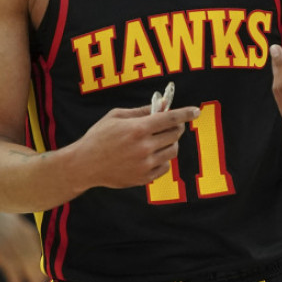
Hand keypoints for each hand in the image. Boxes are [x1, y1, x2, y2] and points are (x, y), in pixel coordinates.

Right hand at [0, 178, 47, 281]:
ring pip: (26, 260)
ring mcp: (8, 238)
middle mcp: (16, 229)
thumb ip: (6, 222)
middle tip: (43, 280)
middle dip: (39, 266)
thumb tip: (6, 227)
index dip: (39, 251)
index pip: (34, 238)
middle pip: (33, 251)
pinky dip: (16, 279)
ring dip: (32, 276)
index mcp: (17, 220)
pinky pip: (11, 267)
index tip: (43, 262)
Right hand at [75, 104, 200, 188]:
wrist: (84, 165)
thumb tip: (164, 104)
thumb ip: (142, 110)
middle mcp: (144, 147)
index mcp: (138, 129)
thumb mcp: (117, 116)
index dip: (186, 113)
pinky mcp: (143, 178)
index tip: (196, 111)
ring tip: (159, 140)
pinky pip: (165, 166)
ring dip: (170, 142)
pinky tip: (152, 154)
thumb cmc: (99, 136)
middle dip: (176, 127)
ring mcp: (145, 164)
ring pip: (173, 150)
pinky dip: (163, 158)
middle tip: (171, 124)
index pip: (170, 118)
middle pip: (175, 134)